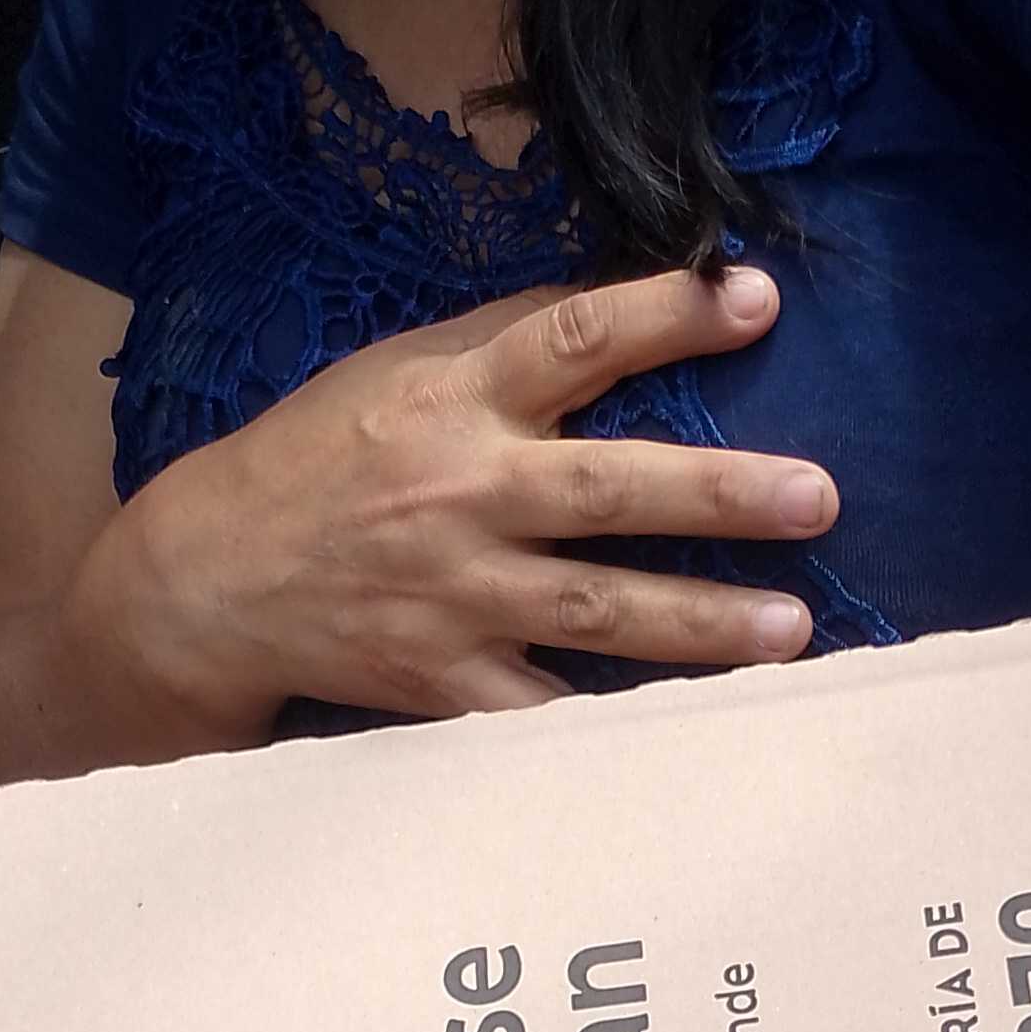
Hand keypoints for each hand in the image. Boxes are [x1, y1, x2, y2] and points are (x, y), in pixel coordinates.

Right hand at [72, 267, 838, 735]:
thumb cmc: (318, 458)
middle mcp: (463, 494)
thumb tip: (623, 299)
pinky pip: (544, 710)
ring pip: (598, 610)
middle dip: (721, 495)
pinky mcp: (445, 683)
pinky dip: (615, 726)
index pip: (573, 341)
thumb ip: (506, 341)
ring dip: (703, 623)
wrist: (210, 580)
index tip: (757, 300)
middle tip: (820, 497)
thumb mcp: (396, 370)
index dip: (666, 316)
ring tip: (794, 630)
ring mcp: (456, 597)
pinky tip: (697, 732)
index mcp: (454, 398)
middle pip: (610, 491)